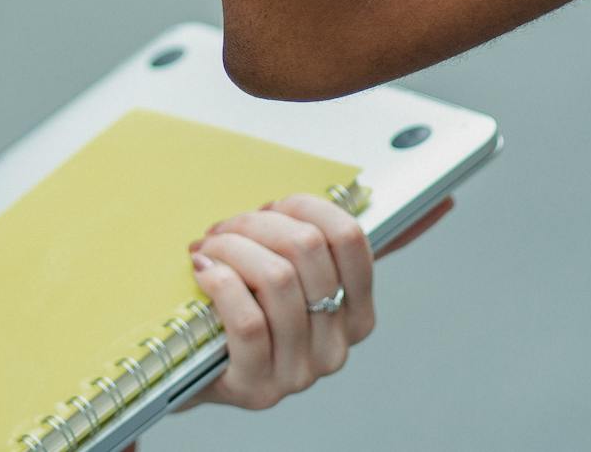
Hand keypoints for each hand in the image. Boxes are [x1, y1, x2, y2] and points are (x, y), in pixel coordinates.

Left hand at [183, 193, 379, 411]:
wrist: (190, 373)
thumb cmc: (240, 310)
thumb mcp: (283, 278)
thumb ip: (317, 244)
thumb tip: (399, 202)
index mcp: (355, 314)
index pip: (349, 238)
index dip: (304, 207)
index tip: (270, 208)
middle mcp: (335, 346)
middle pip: (307, 249)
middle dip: (256, 224)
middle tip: (224, 229)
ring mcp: (299, 372)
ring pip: (277, 279)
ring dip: (232, 249)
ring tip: (206, 250)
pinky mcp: (258, 388)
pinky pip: (248, 321)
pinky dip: (220, 283)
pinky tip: (202, 272)